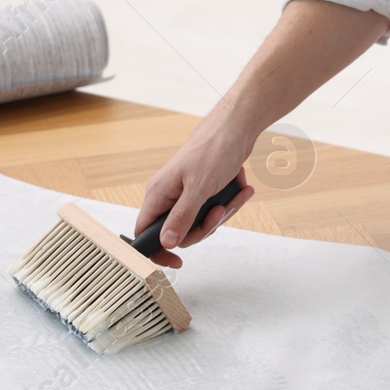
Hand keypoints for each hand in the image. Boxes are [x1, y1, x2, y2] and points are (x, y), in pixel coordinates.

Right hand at [134, 117, 254, 268]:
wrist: (238, 126)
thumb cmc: (214, 149)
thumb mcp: (198, 187)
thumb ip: (181, 217)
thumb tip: (166, 244)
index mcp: (158, 194)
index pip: (146, 233)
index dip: (158, 251)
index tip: (177, 263)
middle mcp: (169, 195)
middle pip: (180, 232)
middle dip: (206, 226)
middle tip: (220, 211)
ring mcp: (187, 192)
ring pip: (202, 221)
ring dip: (224, 211)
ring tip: (239, 193)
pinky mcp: (205, 188)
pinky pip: (215, 208)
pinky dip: (231, 200)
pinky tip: (243, 188)